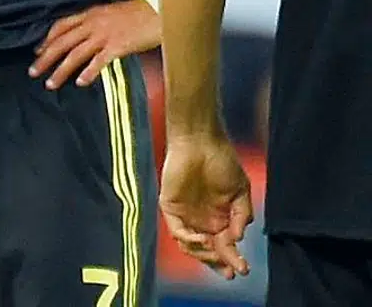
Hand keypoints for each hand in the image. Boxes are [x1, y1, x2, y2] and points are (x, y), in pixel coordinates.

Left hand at [29, 0, 159, 89]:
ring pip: (76, 54)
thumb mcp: (111, 12)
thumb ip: (96, 22)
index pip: (61, 26)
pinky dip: (88, 72)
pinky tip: (80, 82)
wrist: (161, 8)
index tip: (37, 51)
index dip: (47, 39)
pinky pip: (99, 61)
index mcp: (90, 13)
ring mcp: (105, 35)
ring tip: (51, 84)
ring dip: (61, 70)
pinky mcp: (119, 45)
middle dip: (46, 58)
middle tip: (33, 72)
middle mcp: (93, 23)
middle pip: (62, 42)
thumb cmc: (139, 11)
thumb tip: (85, 35)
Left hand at [161, 132, 254, 279]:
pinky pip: (177, 231)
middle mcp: (201, 220)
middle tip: (231, 271)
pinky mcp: (170, 207)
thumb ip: (241, 215)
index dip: (232, 259)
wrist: (201, 142)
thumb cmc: (222, 162)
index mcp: (219, 218)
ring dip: (204, 255)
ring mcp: (185, 215)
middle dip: (219, 263)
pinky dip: (189, 239)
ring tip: (217, 255)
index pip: (223, 246)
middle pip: (207, 251)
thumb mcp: (241, 191)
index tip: (243, 270)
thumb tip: (238, 239)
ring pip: (191, 246)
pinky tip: (203, 238)